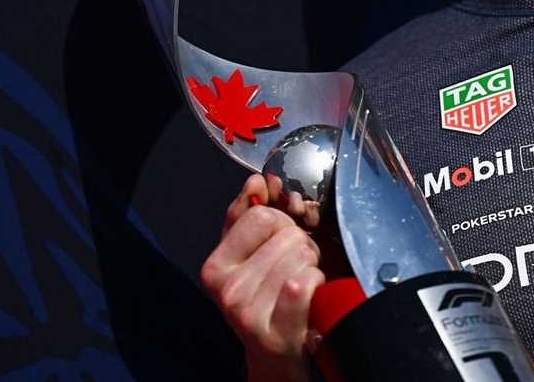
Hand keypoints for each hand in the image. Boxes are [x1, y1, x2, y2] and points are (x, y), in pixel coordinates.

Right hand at [201, 174, 325, 381]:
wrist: (276, 352)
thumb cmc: (267, 297)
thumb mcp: (249, 255)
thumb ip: (248, 214)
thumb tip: (256, 180)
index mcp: (215, 266)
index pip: (261, 215)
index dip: (282, 222)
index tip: (280, 240)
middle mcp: (226, 290)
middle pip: (287, 234)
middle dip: (301, 244)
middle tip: (294, 265)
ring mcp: (248, 313)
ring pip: (302, 255)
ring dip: (312, 264)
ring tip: (302, 281)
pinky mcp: (275, 331)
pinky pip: (306, 282)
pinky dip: (318, 283)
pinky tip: (310, 295)